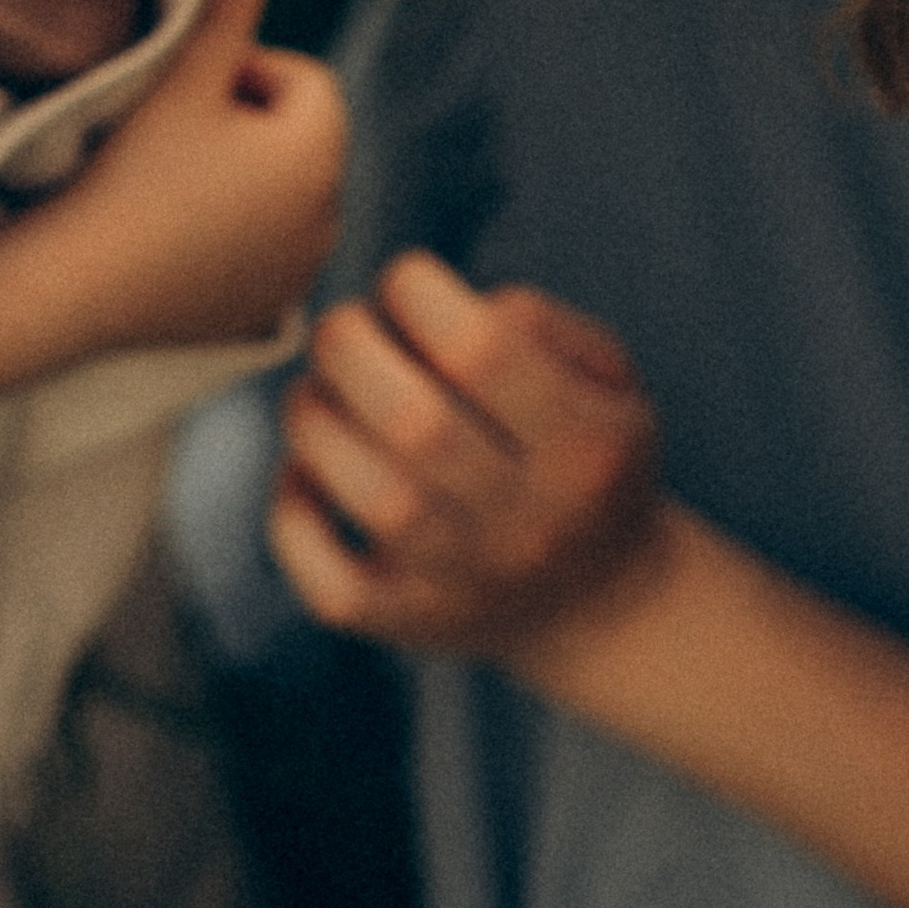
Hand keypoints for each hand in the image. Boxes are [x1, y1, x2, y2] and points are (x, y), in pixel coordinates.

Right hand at [57, 0, 347, 347]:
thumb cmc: (131, 171)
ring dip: (250, 178)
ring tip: (176, 186)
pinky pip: (272, 248)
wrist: (80, 287)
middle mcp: (331, 214)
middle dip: (253, 123)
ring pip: (288, 193)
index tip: (187, 96)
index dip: (246, 72)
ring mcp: (304, 269)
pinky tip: (182, 235)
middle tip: (176, 138)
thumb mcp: (183, 78)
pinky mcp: (272, 308)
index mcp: (319, 151)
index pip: (307, 79)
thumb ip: (226, 10)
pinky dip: (242, 233)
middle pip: (303, 137)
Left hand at [271, 250, 664, 658]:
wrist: (603, 602)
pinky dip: (297, 519)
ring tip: (318, 390)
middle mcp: (531, 520)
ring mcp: (469, 583)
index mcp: (587, 445)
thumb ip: (542, 323)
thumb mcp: (612, 380)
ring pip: (370, 497)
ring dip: (316, 422)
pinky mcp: (412, 626)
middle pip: (415, 423)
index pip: (485, 353)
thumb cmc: (589, 458)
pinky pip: (333, 585)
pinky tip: (305, 472)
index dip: (420, 296)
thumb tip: (450, 306)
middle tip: (343, 328)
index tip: (404, 281)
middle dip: (350, 349)